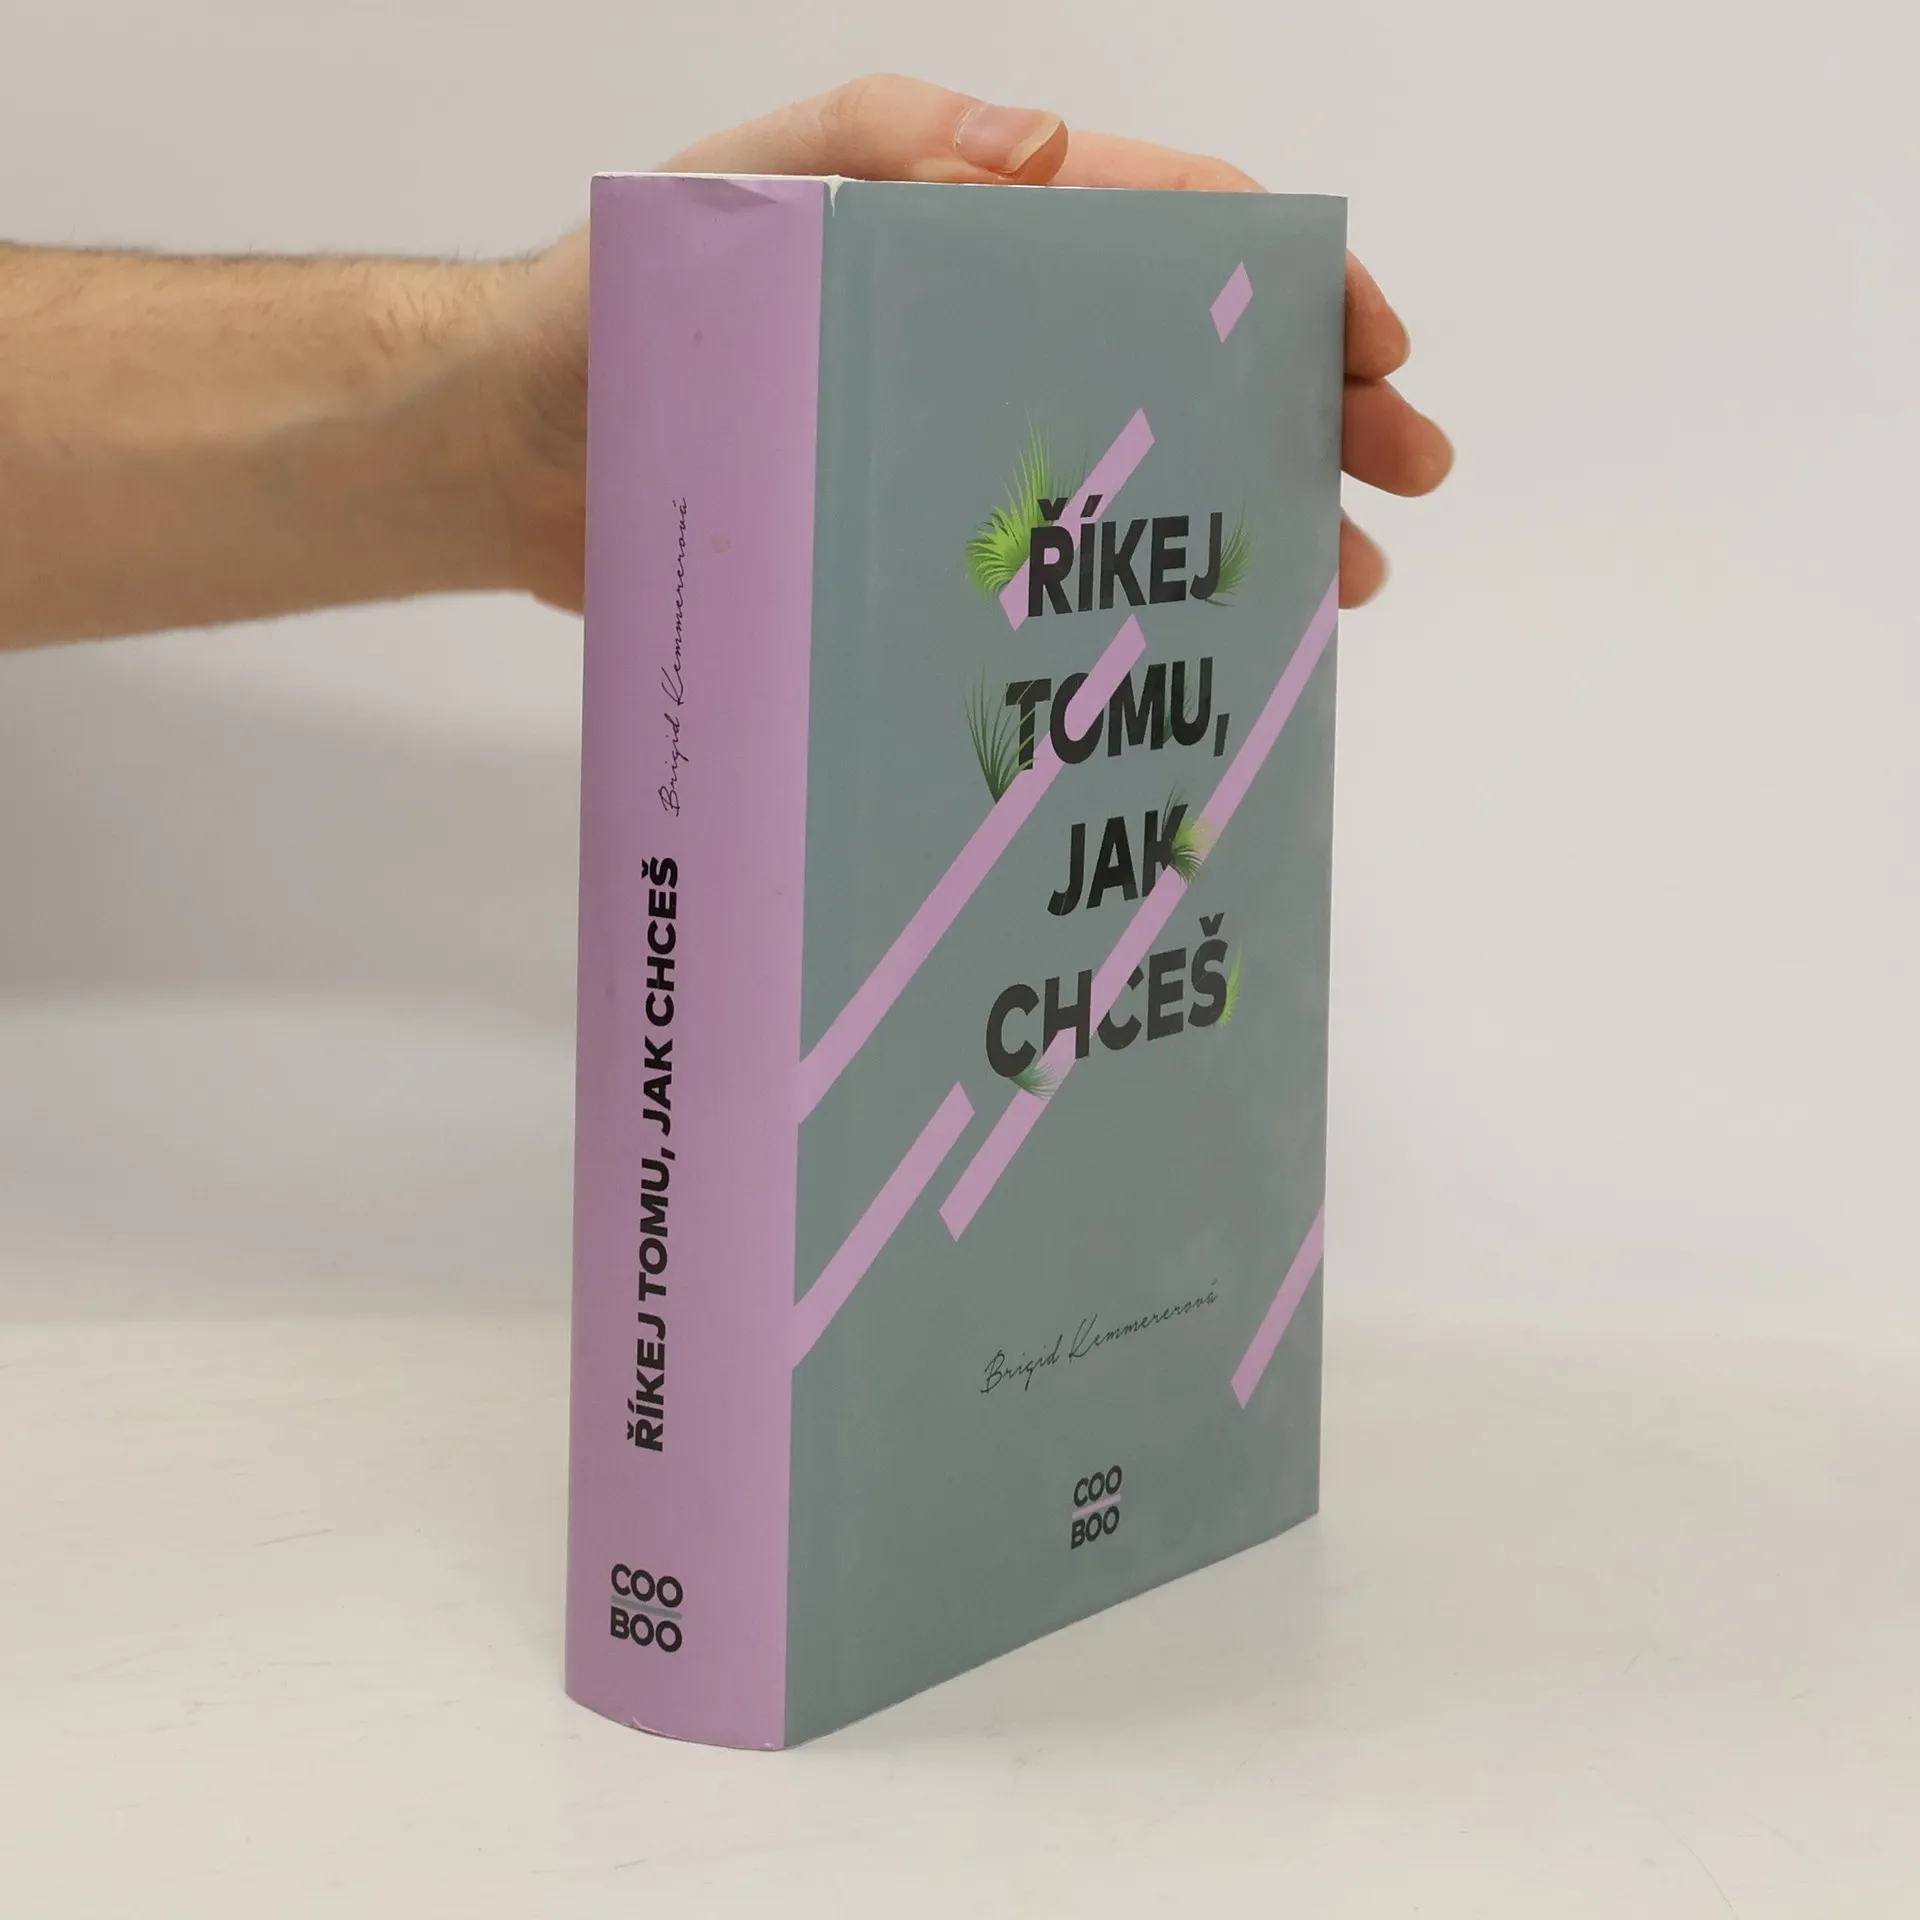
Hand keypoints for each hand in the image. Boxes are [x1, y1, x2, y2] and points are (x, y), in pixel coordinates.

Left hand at [484, 74, 1451, 616]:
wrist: (513, 454)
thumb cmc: (617, 305)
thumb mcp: (743, 190)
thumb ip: (881, 137)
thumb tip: (1039, 145)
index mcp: (979, 230)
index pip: (1178, 230)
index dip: (1293, 279)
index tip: (1371, 343)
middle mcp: (995, 337)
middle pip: (1197, 360)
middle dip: (1320, 405)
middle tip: (1402, 475)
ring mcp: (970, 446)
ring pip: (1154, 470)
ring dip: (1263, 511)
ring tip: (1346, 580)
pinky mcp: (927, 546)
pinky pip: (1068, 564)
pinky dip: (1149, 594)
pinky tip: (1211, 635)